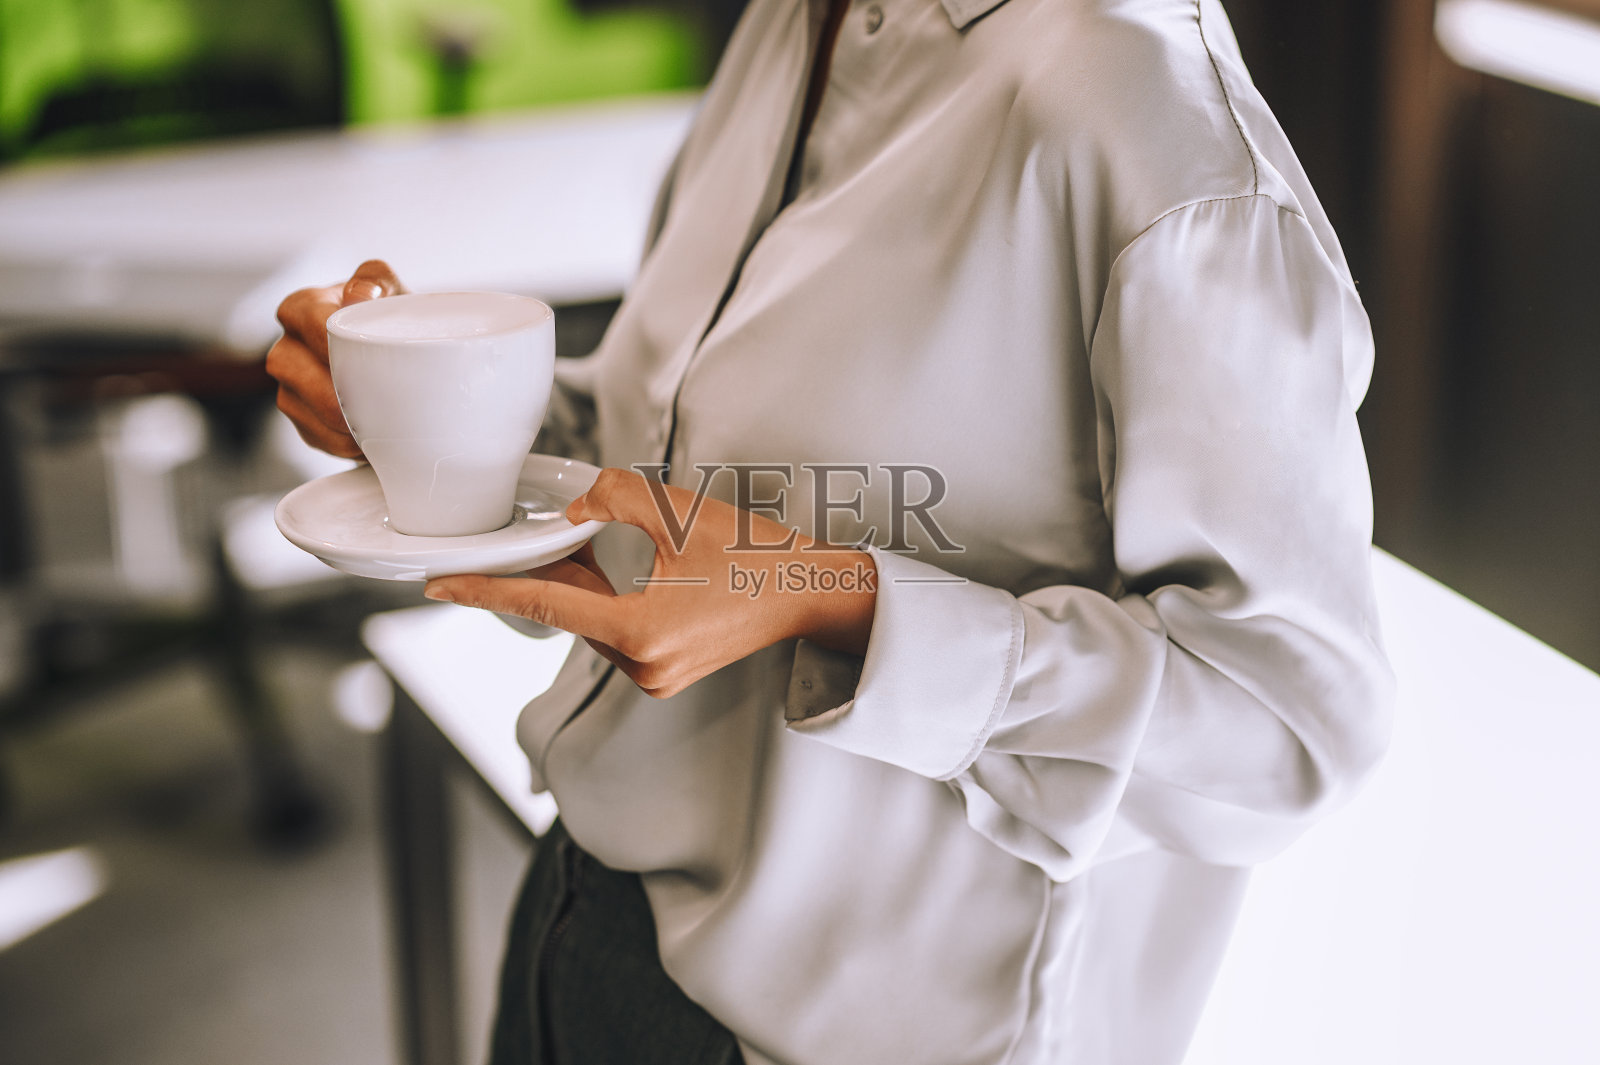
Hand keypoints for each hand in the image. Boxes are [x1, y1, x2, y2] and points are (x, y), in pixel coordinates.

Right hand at [266, 260, 404, 457]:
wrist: (404, 360)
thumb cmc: (393, 321)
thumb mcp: (391, 291)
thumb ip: (377, 278)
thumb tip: (359, 294)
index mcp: (301, 308)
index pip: (306, 319)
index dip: (332, 338)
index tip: (362, 352)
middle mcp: (287, 347)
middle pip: (296, 370)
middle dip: (338, 388)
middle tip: (378, 399)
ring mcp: (290, 387)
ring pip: (303, 408)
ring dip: (343, 421)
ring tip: (380, 423)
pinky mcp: (303, 421)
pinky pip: (316, 436)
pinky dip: (344, 442)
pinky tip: (369, 439)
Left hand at [423, 468, 877, 697]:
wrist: (813, 595)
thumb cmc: (759, 557)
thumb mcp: (683, 514)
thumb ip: (616, 500)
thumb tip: (577, 508)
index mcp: (640, 633)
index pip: (545, 605)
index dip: (486, 592)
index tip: (441, 586)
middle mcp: (643, 666)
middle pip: (567, 614)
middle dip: (538, 577)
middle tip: (503, 546)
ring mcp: (656, 675)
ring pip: (590, 624)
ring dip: (573, 587)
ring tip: (559, 546)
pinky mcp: (667, 671)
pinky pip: (614, 632)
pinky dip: (600, 601)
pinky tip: (595, 568)